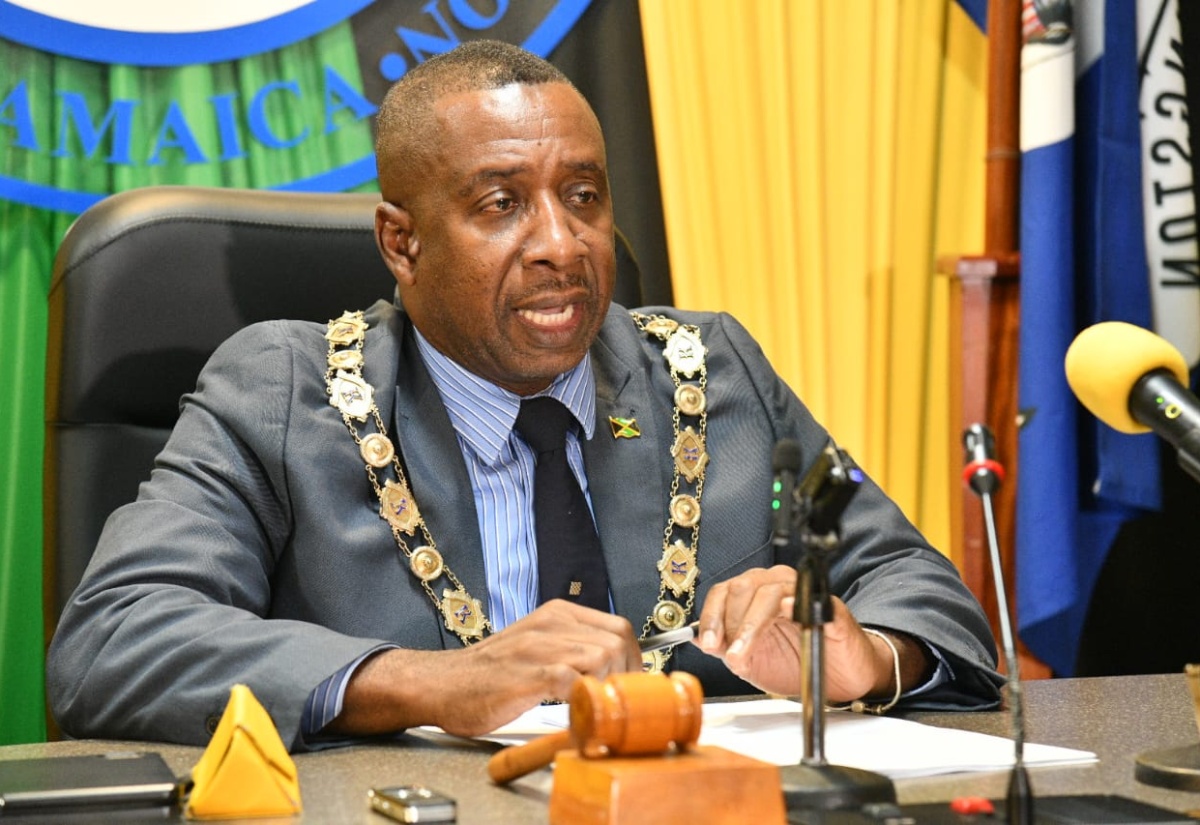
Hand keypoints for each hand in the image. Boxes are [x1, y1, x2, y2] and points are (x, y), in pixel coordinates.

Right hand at [333, 600, 640, 737]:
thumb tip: (615, 669)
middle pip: (617, 643)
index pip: (619, 628)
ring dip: (606, 688)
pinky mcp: (526, 674)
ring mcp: (538, 648)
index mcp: (557, 614)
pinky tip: (574, 715)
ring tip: (594, 707)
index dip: (632, 660)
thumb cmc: (489, 673)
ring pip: (602, 657)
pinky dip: (583, 702)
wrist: (440, 684)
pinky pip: (574, 682)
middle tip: (613, 702)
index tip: (628, 685)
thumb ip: (571, 649)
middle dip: (625, 677)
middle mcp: (551, 624)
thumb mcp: (536, 645)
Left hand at [694, 565, 904, 701]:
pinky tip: (784, 622)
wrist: (840, 680)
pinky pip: (807, 599)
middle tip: (729, 654)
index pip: (724, 591)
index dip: (711, 616)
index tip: (707, 643)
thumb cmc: (798, 663)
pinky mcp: (829, 606)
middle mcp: (777, 586)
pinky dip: (791, 609)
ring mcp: (803, 593)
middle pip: (742, 587)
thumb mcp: (754, 661)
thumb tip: (702, 640)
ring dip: (750, 625)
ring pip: (768, 592)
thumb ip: (729, 648)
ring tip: (744, 652)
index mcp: (755, 595)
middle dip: (730, 622)